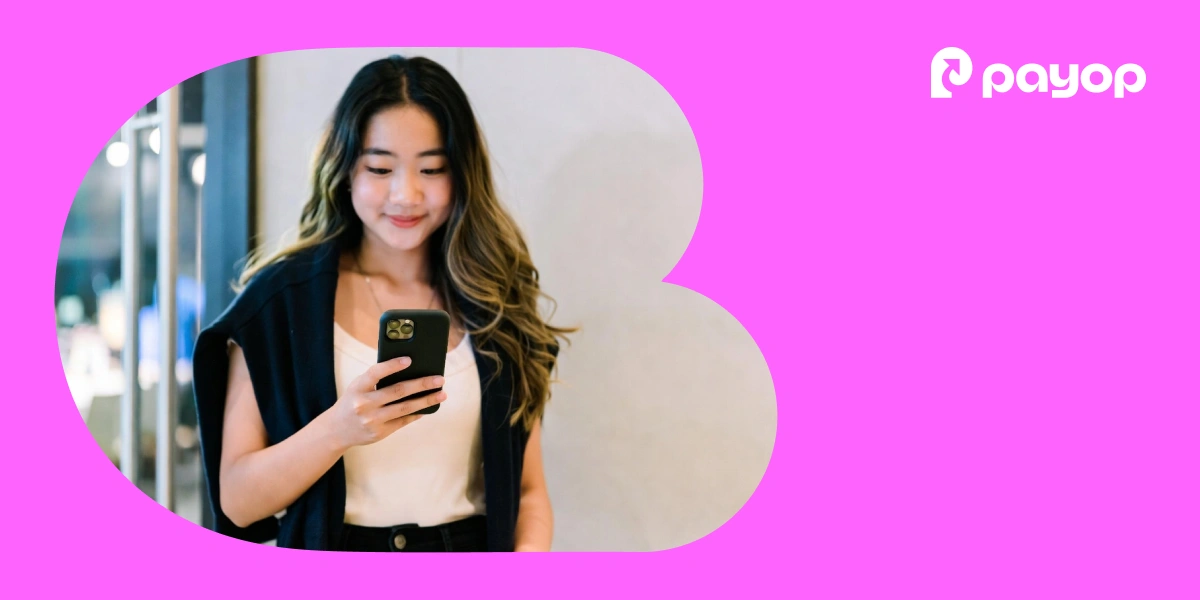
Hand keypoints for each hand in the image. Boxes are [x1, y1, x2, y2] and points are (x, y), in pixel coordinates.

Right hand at [327, 356, 445, 449]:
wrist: (337, 430)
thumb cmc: (353, 401)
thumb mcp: (358, 387)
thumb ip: (377, 379)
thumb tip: (410, 369)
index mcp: (358, 387)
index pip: (376, 373)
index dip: (392, 366)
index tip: (409, 359)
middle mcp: (364, 404)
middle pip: (398, 391)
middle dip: (422, 384)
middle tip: (440, 379)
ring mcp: (372, 420)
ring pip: (405, 408)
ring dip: (426, 400)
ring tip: (442, 394)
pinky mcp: (380, 432)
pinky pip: (403, 421)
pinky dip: (417, 413)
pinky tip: (428, 407)